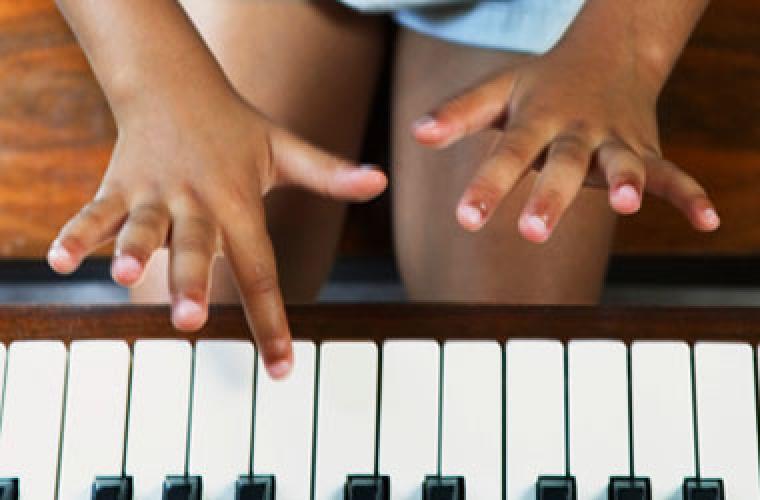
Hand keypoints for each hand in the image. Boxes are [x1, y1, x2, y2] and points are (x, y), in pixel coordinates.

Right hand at [47, 92, 386, 377]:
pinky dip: (77, 233)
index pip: (260, 269)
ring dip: (129, 250)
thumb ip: (330, 174)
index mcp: (240, 203)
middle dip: (189, 283)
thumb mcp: (286, 150)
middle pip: (196, 247)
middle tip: (188, 320)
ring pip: (143, 226)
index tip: (281, 370)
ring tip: (120, 276)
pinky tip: (59, 260)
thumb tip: (381, 182)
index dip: (271, 320)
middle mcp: (198, 201)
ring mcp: (156, 192)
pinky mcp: (119, 184)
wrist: (176, 82)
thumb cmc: (237, 130)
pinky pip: (95, 210)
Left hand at [413, 47, 719, 242]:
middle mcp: (576, 131)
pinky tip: (708, 221)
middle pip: (563, 164)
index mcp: (537, 119)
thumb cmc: (541, 83)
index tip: (467, 218)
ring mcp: (614, 140)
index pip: (508, 153)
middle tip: (533, 232)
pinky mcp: (644, 148)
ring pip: (621, 163)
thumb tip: (415, 133)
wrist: (607, 54)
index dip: (488, 186)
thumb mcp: (498, 92)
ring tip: (626, 204)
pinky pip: (670, 172)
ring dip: (626, 182)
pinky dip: (689, 194)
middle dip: (551, 197)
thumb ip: (459, 113)